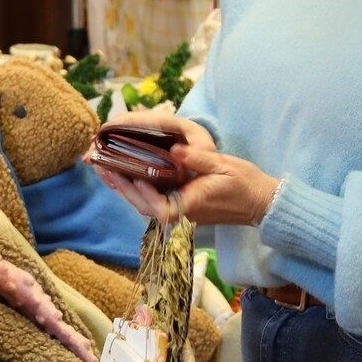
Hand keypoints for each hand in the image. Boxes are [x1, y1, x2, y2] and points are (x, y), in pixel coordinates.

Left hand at [86, 112, 275, 226]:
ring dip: (123, 186)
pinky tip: (122, 171)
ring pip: (144, 203)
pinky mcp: (179, 205)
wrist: (261, 202)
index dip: (145, 197)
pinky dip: (135, 186)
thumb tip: (176, 149)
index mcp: (192, 205)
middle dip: (121, 186)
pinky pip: (151, 198)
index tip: (134, 179)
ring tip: (103, 166)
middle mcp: (182, 212)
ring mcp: (179, 211)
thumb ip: (199, 159)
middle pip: (144, 206)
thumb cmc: (245, 184)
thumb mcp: (224, 166)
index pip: (162, 210)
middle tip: (100, 165)